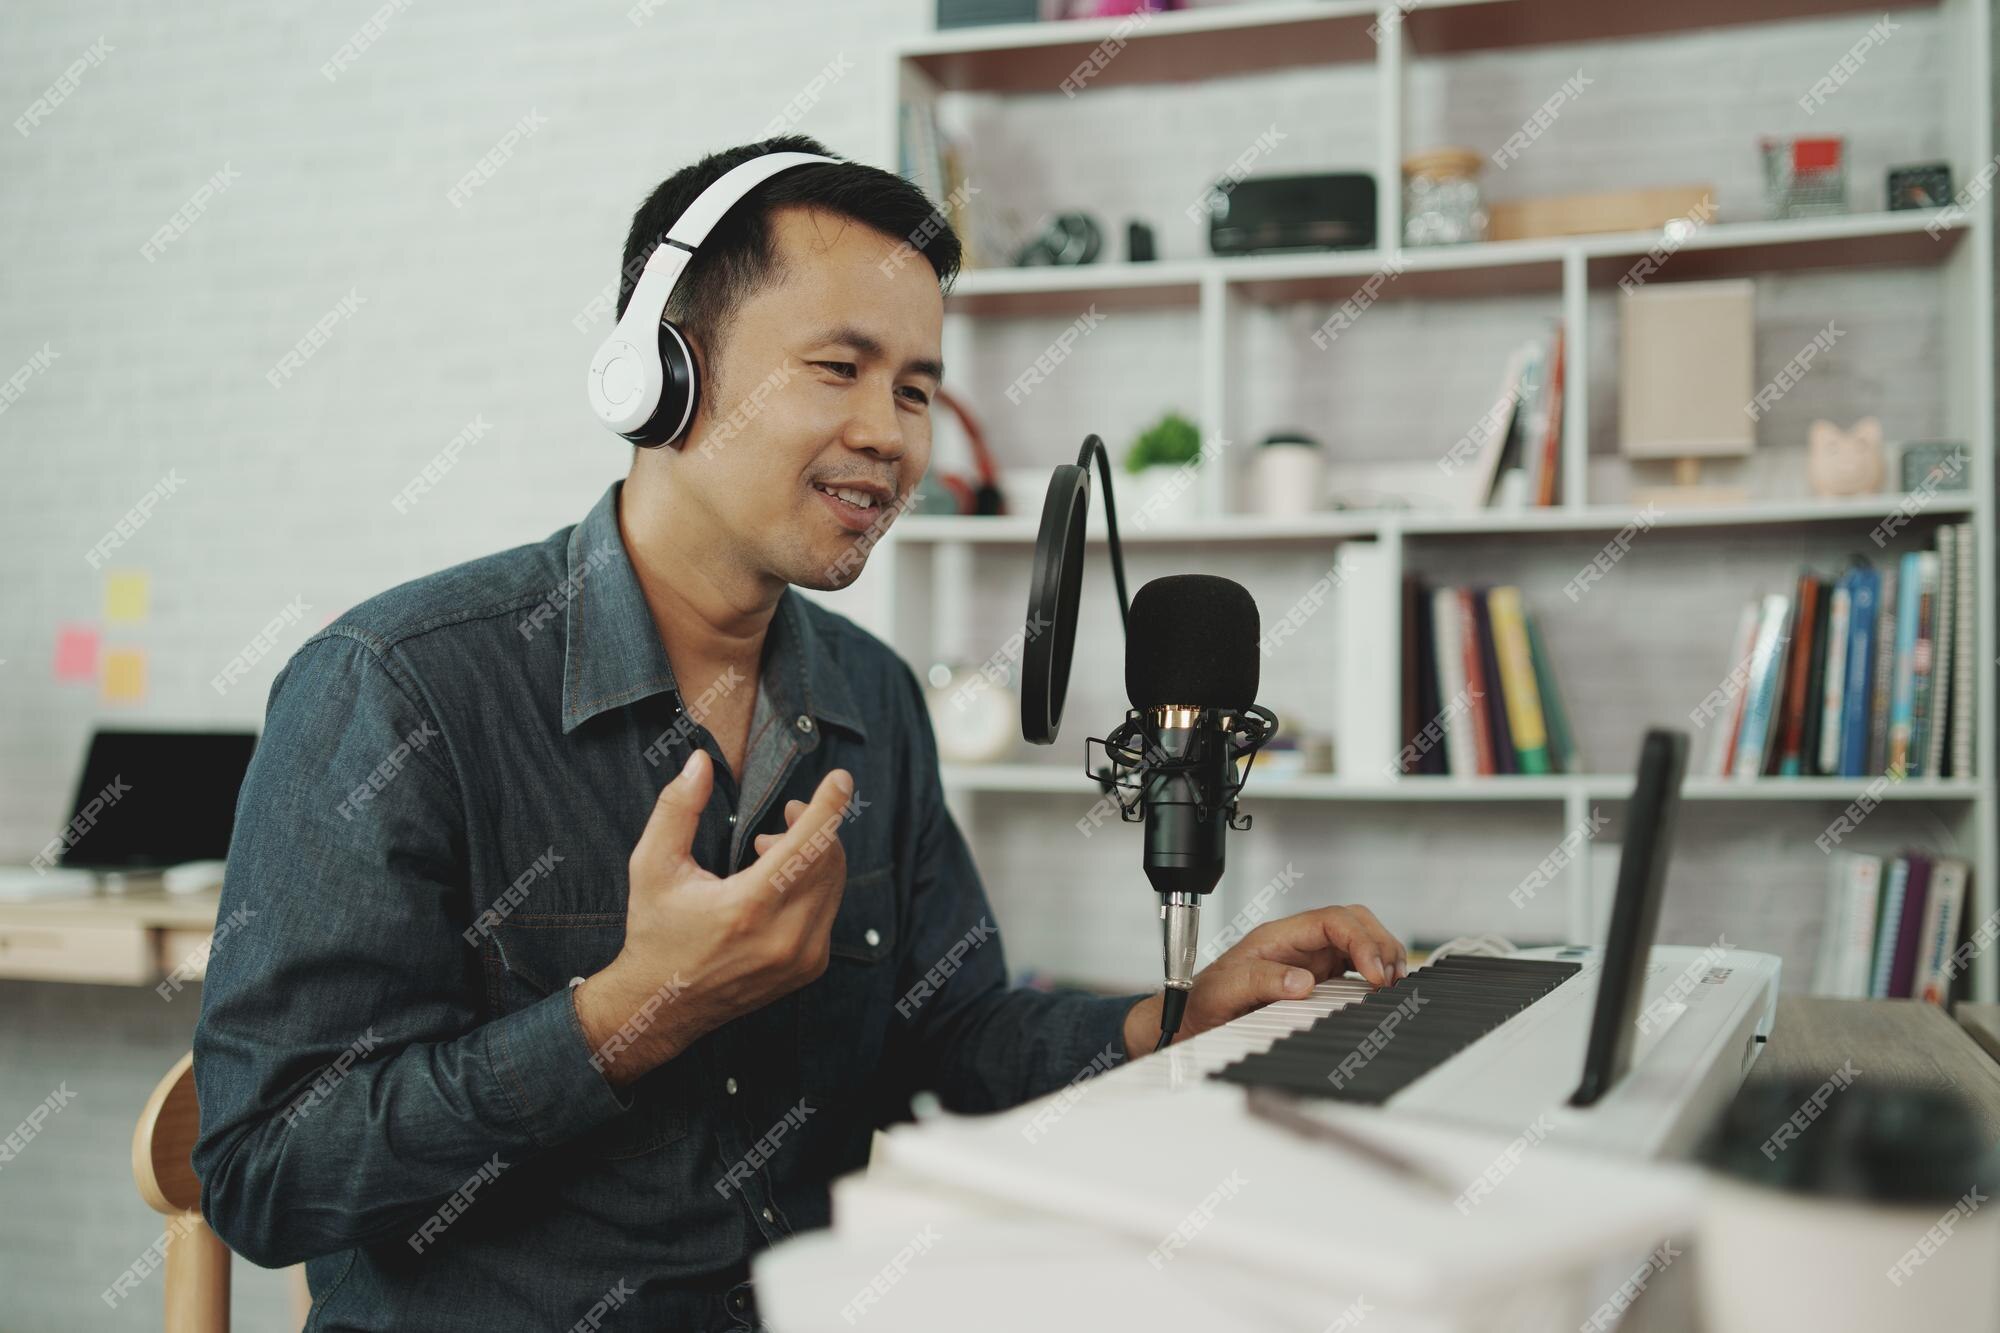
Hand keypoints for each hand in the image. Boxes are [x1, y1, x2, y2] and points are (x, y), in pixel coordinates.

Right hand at [574, 749, 853, 1086]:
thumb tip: (700, 761)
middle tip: (784, 814)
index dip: (828, 806)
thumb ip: (677, 808)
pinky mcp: (810, 968)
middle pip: (828, 860)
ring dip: (813, 855)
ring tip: (769, 851)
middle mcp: (784, 937)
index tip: (841, 779)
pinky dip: (812, 885)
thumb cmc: (656, 932)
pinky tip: (777, 885)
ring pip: (834, 884)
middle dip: (814, 825)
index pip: (808, 845)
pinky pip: (828, 910)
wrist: (662, 1005)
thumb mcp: (651, 865)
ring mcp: (803, 958)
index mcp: (748, 909)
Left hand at [1121, 905, 1406, 1056]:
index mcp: (1279, 937)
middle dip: (1379, 943)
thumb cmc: (1205, 1003)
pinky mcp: (1318, 980)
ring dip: (1382, 956)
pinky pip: (1355, 967)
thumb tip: (1303, 982)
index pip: (1332, 921)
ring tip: (1392, 984)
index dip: (1361, 941)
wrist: (1192, 1023)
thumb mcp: (1226, 991)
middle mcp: (1299, 944)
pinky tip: (1381, 992)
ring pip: (1359, 941)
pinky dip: (1374, 974)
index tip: (1375, 973)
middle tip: (1391, 979)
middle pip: (1354, 922)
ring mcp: (1310, 960)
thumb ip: (1261, 982)